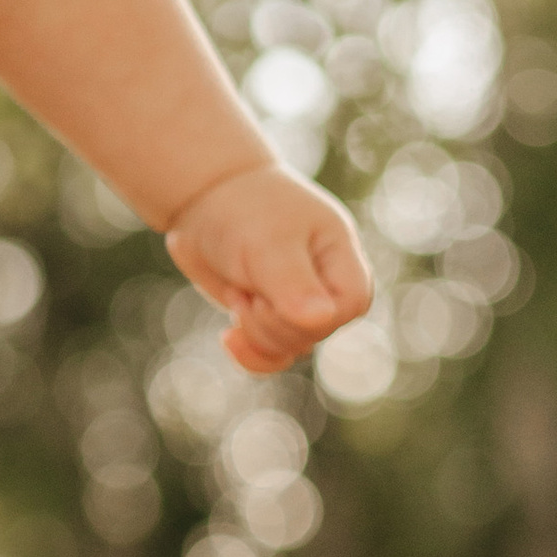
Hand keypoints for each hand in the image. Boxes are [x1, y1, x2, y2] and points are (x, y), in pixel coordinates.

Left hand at [167, 159, 372, 377]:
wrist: (203, 200)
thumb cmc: (242, 211)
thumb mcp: (267, 244)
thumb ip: (293, 284)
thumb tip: (322, 321)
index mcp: (339, 254)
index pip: (352, 304)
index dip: (315, 314)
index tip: (270, 293)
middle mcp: (326, 281)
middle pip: (318, 332)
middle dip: (273, 321)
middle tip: (246, 285)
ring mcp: (299, 301)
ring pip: (293, 347)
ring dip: (256, 332)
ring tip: (237, 294)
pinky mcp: (270, 315)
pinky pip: (273, 356)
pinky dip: (250, 354)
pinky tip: (227, 337)